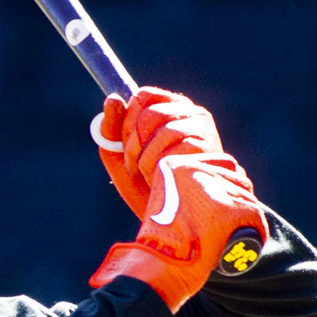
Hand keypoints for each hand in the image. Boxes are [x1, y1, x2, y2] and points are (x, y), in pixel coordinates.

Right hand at [89, 152, 269, 312]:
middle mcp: (193, 170)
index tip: (227, 199)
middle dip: (239, 198)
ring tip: (236, 232)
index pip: (223, 161)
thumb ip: (185, 189)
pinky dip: (257, 230)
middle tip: (232, 219)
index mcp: (173, 166)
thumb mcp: (166, 202)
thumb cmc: (160, 242)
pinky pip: (255, 215)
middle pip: (238, 177)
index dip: (229, 181)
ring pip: (247, 197)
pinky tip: (250, 240)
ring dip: (246, 215)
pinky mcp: (228, 208)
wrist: (158, 265)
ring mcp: (212, 188)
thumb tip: (220, 185)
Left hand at [92, 87, 223, 219]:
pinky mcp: (205, 148)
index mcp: (173, 109)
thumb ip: (111, 130)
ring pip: (159, 130)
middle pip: (149, 112)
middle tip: (134, 165)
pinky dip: (155, 169)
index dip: (127, 119)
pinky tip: (162, 180)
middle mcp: (192, 114)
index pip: (144, 96)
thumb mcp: (121, 159)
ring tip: (150, 176)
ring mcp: (201, 129)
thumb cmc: (148, 188)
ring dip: (143, 158)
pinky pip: (168, 149)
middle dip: (132, 142)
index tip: (124, 141)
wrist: (174, 220)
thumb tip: (113, 99)